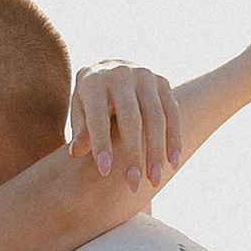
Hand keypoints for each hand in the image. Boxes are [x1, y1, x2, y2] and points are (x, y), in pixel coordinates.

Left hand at [67, 63, 182, 188]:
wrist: (112, 66)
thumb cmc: (91, 97)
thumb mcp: (79, 108)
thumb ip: (80, 129)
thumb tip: (75, 153)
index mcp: (94, 82)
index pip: (98, 116)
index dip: (102, 144)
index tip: (105, 172)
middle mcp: (121, 75)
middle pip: (131, 118)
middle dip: (133, 154)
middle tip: (133, 185)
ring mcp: (145, 77)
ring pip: (156, 118)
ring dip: (157, 152)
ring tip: (154, 180)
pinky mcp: (163, 82)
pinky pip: (172, 114)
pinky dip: (174, 140)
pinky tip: (172, 163)